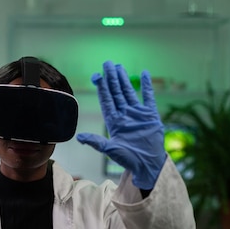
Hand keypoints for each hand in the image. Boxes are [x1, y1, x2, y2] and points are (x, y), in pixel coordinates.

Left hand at [76, 61, 165, 189]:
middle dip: (111, 78)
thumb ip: (96, 142)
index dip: (102, 88)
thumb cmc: (128, 159)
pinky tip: (144, 74)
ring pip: (129, 92)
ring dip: (124, 79)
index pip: (106, 100)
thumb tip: (79, 137)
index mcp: (114, 121)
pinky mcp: (150, 115)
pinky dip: (147, 86)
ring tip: (119, 66)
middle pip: (116, 92)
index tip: (97, 76)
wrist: (148, 164)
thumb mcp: (110, 149)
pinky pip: (148, 97)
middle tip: (107, 64)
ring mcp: (137, 114)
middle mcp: (124, 115)